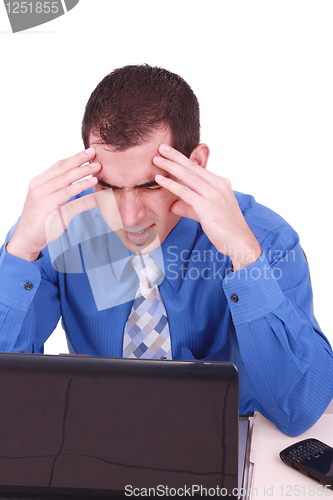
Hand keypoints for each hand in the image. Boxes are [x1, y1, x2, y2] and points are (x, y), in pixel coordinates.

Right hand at [6, 148, 100, 261]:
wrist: (27, 239)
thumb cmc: (41, 220)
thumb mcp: (51, 201)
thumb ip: (63, 190)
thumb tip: (84, 183)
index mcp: (38, 182)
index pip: (59, 165)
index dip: (74, 158)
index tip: (88, 152)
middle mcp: (39, 187)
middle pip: (63, 170)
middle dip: (80, 161)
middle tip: (95, 154)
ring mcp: (42, 198)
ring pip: (66, 182)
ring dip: (83, 174)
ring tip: (97, 169)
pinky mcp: (48, 210)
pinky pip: (70, 199)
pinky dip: (84, 192)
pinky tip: (94, 188)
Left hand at [153, 144, 261, 269]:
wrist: (239, 242)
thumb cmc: (225, 229)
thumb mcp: (205, 214)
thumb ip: (188, 208)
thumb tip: (173, 205)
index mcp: (221, 184)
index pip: (199, 168)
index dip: (183, 159)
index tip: (170, 152)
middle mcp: (218, 185)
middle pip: (192, 167)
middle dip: (175, 156)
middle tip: (161, 147)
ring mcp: (213, 194)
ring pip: (188, 176)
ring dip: (170, 166)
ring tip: (156, 160)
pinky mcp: (206, 206)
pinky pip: (185, 192)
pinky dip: (171, 184)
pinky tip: (160, 179)